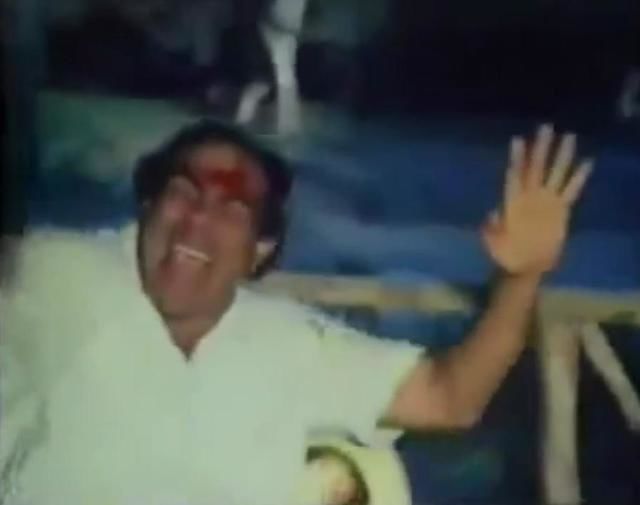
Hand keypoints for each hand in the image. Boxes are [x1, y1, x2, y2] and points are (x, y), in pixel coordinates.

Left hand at [482, 124, 591, 276]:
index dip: (516, 159)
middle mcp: (530, 196)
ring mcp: (546, 201)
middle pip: (536, 167)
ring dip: (561, 156)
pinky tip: (587, 163)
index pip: (515, 175)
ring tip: (568, 136)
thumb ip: (492, 229)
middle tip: (544, 127)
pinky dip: (578, 178)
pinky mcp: (560, 209)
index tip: (517, 140)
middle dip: (540, 148)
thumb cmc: (505, 254)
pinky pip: (571, 191)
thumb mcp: (493, 243)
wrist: (523, 266)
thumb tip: (492, 214)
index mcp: (513, 202)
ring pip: (555, 174)